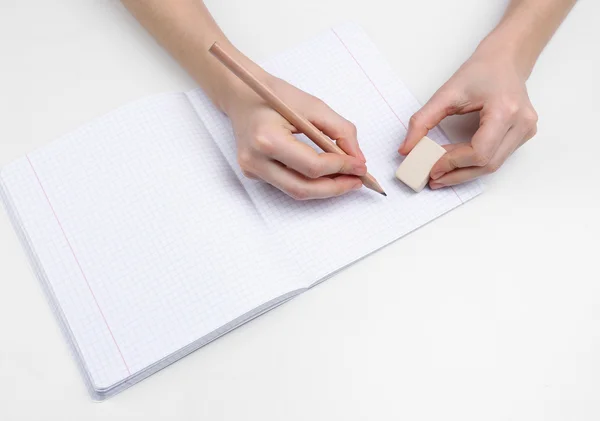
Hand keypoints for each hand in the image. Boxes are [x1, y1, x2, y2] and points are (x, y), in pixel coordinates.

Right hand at [225, 75, 366, 199]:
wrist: (242, 95)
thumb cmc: (275, 96)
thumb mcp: (314, 106)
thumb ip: (340, 131)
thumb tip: (358, 159)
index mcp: (268, 139)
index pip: (311, 166)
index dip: (340, 168)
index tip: (360, 166)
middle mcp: (255, 160)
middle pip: (303, 188)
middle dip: (335, 188)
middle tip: (357, 181)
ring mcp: (252, 170)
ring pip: (296, 191)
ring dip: (324, 189)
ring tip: (346, 179)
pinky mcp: (253, 173)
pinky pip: (287, 184)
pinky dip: (309, 182)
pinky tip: (325, 175)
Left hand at [399, 40, 537, 188]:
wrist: (506, 59)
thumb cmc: (481, 71)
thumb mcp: (446, 93)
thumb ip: (422, 121)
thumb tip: (406, 149)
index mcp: (505, 110)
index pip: (479, 152)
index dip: (453, 164)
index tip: (431, 168)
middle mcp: (521, 123)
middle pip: (487, 164)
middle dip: (457, 174)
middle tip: (433, 178)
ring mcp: (526, 131)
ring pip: (493, 166)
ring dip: (464, 173)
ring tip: (441, 174)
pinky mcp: (523, 136)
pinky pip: (497, 158)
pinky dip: (474, 164)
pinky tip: (456, 163)